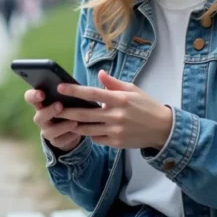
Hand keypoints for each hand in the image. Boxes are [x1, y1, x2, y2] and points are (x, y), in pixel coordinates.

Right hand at [25, 89, 82, 151]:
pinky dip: (70, 136)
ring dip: (62, 126)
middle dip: (49, 111)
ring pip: (49, 131)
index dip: (33, 96)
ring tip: (74, 122)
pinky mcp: (55, 142)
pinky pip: (60, 141)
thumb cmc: (69, 106)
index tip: (42, 93)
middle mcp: (41, 118)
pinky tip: (78, 131)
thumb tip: (72, 86)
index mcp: (41, 104)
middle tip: (60, 105)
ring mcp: (46, 131)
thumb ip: (65, 93)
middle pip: (39, 116)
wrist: (72, 127)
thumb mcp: (67, 98)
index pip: (30, 98)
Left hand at [56, 70, 172, 149]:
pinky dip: (89, 134)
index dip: (74, 91)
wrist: (162, 128)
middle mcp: (116, 116)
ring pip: (87, 129)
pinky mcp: (116, 143)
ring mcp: (115, 131)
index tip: (60, 88)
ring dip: (73, 125)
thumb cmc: (146, 105)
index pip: (92, 94)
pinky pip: (96, 138)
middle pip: (84, 114)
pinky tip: (82, 129)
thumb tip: (100, 74)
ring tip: (62, 120)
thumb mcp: (133, 89)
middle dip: (67, 111)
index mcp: (119, 99)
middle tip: (54, 108)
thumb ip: (113, 83)